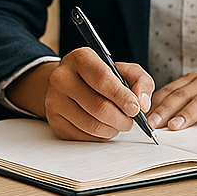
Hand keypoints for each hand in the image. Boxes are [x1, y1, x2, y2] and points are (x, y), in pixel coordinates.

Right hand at [7, 48, 154, 141]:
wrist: (68, 84)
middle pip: (99, 107)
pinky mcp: (54, 121)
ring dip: (112, 129)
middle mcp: (61, 78)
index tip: (136, 109)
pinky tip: (102, 126)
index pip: (102, 80)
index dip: (122, 97)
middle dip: (121, 119)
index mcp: (80, 59)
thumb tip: (142, 103)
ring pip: (92, 125)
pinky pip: (83, 136)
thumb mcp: (122, 70)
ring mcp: (54, 100)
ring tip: (117, 123)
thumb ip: (139, 80)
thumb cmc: (98, 78)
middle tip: (130, 120)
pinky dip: (99, 136)